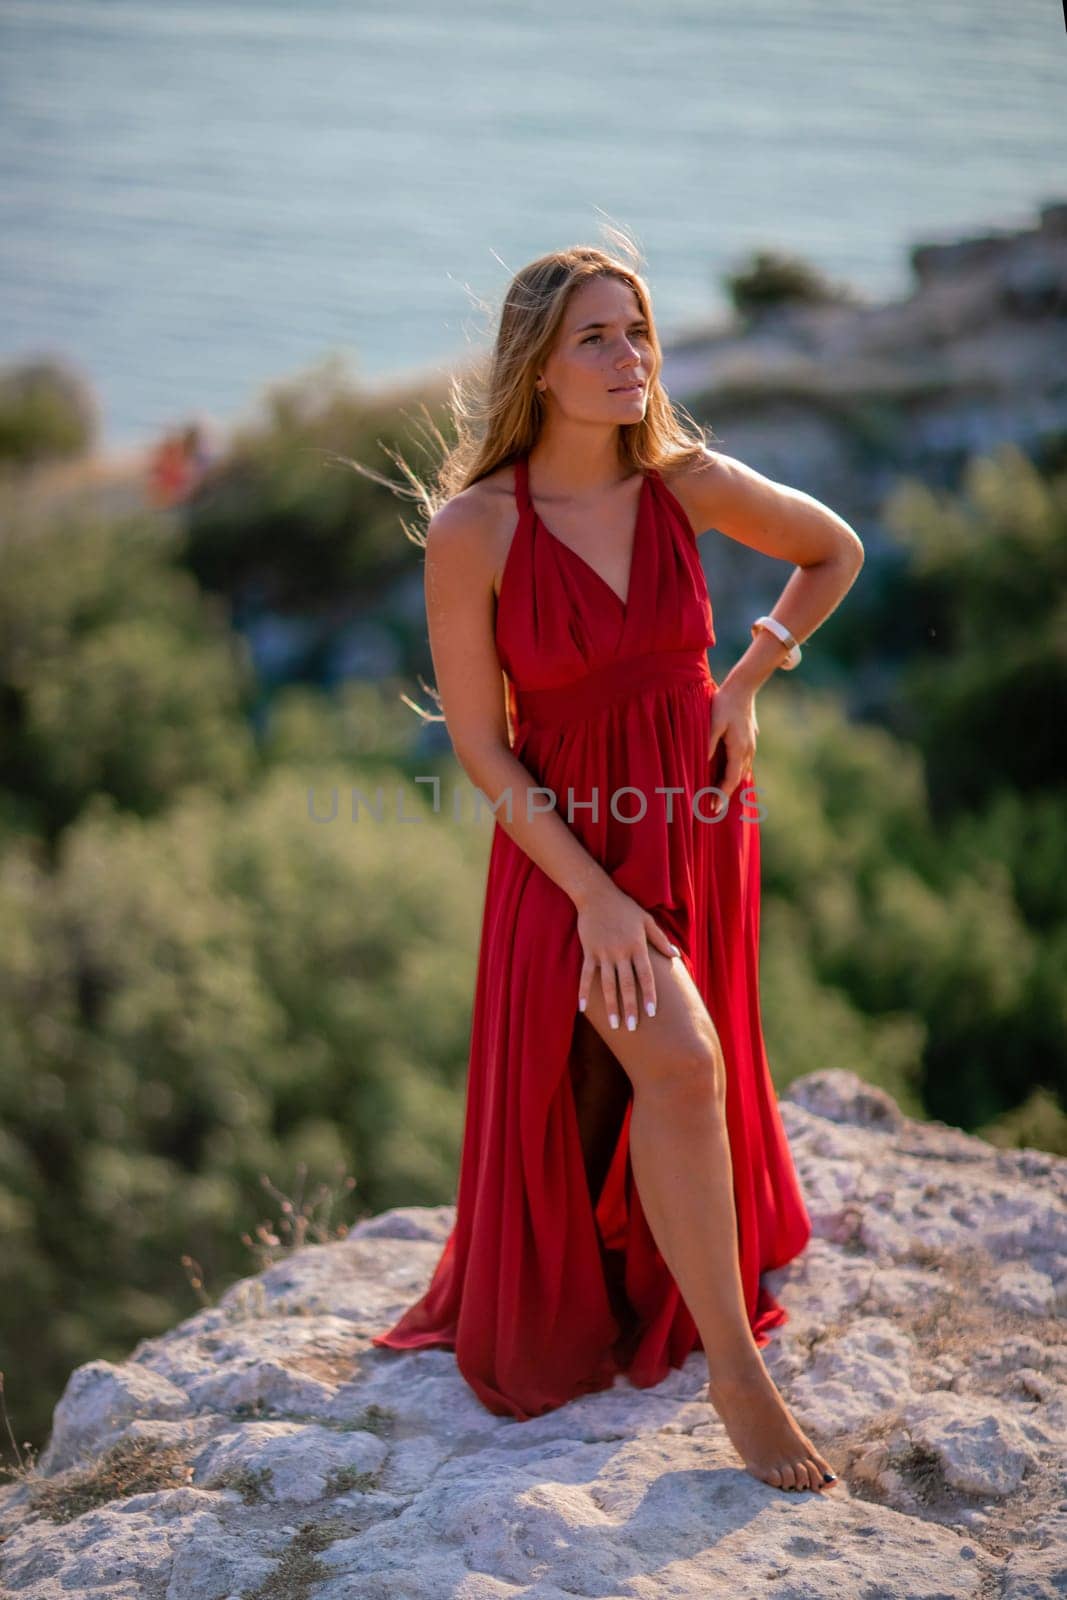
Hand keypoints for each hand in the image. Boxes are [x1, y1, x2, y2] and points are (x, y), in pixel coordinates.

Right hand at [575, 884, 679, 1030]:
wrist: (597, 895)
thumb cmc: (625, 908)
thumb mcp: (646, 920)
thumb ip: (660, 939)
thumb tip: (676, 955)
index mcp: (637, 946)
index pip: (645, 976)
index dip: (649, 995)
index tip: (652, 1013)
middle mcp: (621, 952)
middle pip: (626, 985)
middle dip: (630, 1007)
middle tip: (633, 1028)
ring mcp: (603, 953)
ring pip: (607, 984)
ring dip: (610, 1006)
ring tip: (614, 1025)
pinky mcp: (589, 952)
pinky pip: (586, 975)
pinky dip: (584, 991)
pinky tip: (583, 1008)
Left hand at [707, 682, 758, 812]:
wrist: (743, 687)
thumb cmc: (724, 703)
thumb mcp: (713, 722)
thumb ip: (709, 743)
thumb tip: (703, 762)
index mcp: (738, 749)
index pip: (730, 779)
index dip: (722, 795)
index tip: (714, 808)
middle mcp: (747, 751)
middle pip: (737, 779)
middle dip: (727, 794)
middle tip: (714, 807)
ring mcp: (751, 746)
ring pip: (742, 773)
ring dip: (732, 785)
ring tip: (720, 796)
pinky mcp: (750, 741)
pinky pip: (744, 764)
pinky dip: (736, 774)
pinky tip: (729, 776)